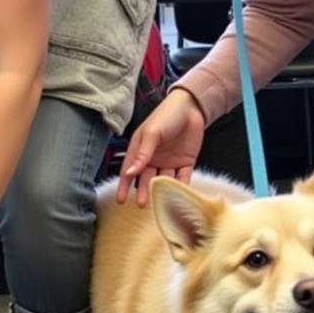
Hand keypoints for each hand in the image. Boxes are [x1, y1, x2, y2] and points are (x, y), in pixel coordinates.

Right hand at [116, 88, 206, 206]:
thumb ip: (142, 154)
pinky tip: (178, 196)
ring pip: (163, 181)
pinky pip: (182, 178)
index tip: (121, 200)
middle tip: (142, 205)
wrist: (192, 107)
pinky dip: (181, 187)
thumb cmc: (167, 115)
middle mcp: (154, 158)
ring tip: (158, 204)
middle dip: (143, 192)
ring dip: (160, 192)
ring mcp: (170, 161)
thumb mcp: (152, 133)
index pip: (130, 171)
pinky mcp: (186, 162)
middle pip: (147, 179)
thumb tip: (129, 173)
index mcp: (141, 149)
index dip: (124, 186)